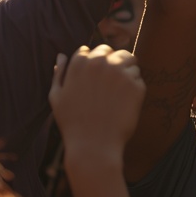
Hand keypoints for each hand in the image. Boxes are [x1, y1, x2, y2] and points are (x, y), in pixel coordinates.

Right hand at [49, 45, 145, 160]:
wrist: (93, 147)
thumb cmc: (72, 124)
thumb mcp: (56, 98)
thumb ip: (59, 74)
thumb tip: (61, 56)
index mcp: (80, 63)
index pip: (91, 50)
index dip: (93, 64)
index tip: (94, 80)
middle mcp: (101, 62)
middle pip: (111, 51)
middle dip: (111, 63)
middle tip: (108, 86)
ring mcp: (120, 73)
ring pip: (129, 60)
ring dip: (125, 71)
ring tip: (117, 93)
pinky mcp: (136, 85)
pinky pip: (138, 78)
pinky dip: (134, 88)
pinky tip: (123, 104)